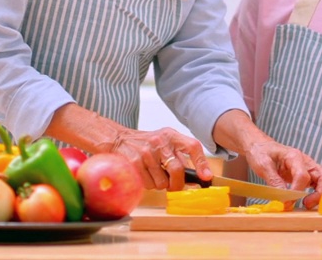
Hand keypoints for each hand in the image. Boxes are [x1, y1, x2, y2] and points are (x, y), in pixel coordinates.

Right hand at [45, 103, 211, 190]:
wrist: (115, 139)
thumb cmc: (143, 143)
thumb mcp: (162, 141)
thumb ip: (178, 154)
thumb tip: (197, 177)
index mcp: (170, 135)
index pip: (192, 146)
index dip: (202, 162)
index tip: (206, 177)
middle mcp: (159, 142)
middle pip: (177, 170)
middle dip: (176, 183)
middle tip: (173, 186)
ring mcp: (146, 152)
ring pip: (162, 182)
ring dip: (158, 184)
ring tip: (151, 174)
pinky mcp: (134, 163)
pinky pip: (148, 184)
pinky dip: (147, 185)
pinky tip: (142, 175)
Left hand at [212, 109, 321, 208]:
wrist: (260, 146)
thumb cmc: (261, 152)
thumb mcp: (262, 165)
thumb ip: (274, 181)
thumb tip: (283, 198)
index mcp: (294, 156)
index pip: (303, 176)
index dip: (297, 191)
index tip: (287, 202)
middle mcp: (306, 162)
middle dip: (320, 193)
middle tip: (306, 204)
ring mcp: (309, 168)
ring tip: (307, 204)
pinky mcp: (308, 176)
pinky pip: (320, 184)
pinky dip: (319, 194)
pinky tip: (307, 201)